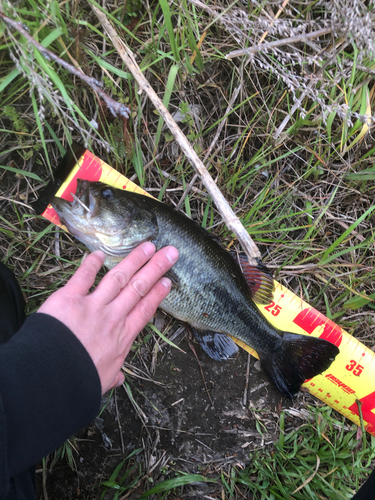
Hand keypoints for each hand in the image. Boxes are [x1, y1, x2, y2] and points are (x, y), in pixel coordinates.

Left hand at [38, 243, 178, 393]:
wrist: (52, 378)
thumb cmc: (77, 383)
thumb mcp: (101, 382)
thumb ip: (112, 375)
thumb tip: (118, 379)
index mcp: (122, 338)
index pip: (145, 310)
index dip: (158, 293)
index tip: (168, 281)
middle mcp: (112, 318)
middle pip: (139, 288)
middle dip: (156, 268)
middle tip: (170, 252)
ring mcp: (92, 306)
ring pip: (118, 278)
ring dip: (134, 260)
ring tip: (148, 245)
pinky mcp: (69, 299)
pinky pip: (82, 277)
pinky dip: (90, 264)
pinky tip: (99, 254)